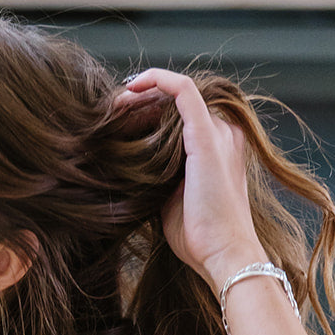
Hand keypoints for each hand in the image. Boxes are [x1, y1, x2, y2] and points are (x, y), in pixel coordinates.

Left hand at [117, 68, 267, 292]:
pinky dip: (157, 80)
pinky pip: (182, 90)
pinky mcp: (205, 135)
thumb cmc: (200, 237)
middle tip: (111, 112)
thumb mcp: (173, 199)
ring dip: (143, 93)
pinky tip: (132, 86)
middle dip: (142, 101)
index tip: (121, 121)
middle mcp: (222, 132)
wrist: (223, 253)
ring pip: (176, 92)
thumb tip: (132, 169)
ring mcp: (216, 131)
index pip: (182, 116)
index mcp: (218, 147)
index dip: (150, 112)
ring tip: (115, 104)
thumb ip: (161, 177)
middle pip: (177, 101)